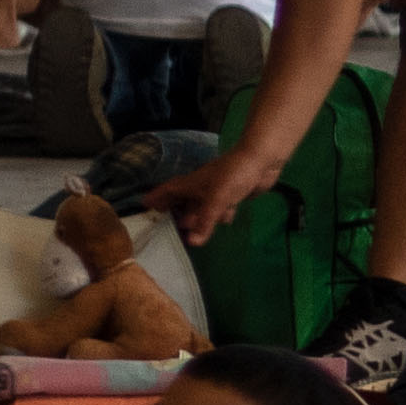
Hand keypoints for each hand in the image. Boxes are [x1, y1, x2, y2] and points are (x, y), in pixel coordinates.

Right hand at [145, 147, 279, 245]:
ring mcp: (216, 191)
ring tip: (190, 229)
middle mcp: (200, 187)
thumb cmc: (233, 176)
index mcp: (189, 184)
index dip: (155, 198)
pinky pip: (221, 207)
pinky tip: (226, 219)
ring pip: (202, 206)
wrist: (261, 161)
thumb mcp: (216, 200)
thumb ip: (204, 222)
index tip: (144, 206)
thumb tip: (192, 243)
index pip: (167, 191)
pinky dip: (221, 214)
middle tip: (167, 226)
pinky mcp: (232, 195)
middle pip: (182, 201)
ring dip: (197, 217)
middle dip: (175, 212)